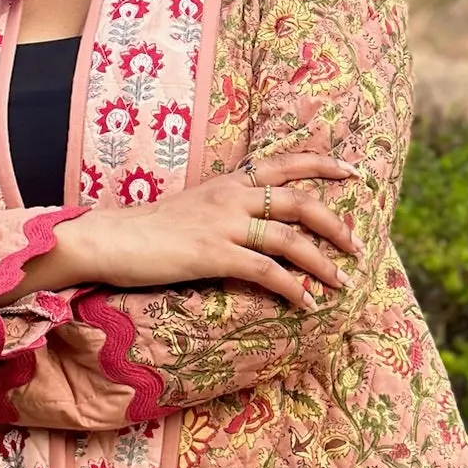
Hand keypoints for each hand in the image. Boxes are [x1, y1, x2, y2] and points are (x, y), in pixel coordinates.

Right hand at [14, 152, 360, 312]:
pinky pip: (267, 272)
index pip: (284, 163)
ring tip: (343, 282)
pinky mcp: (214, 254)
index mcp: (228, 181)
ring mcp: (224, 224)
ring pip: (290, 239)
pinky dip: (293, 289)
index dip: (323, 165)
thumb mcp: (193, 207)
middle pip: (299, 201)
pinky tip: (307, 304)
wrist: (109, 238)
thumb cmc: (148, 229)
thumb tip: (254, 226)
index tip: (354, 172)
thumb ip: (226, 209)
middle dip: (334, 223)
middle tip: (357, 244)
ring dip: (323, 262)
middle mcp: (232, 196)